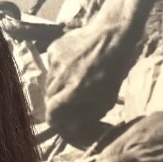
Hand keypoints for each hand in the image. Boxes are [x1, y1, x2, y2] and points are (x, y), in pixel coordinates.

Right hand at [44, 20, 138, 143]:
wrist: (113, 34)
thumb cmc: (114, 69)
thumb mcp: (106, 98)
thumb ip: (88, 115)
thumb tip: (72, 127)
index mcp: (75, 90)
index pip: (52, 111)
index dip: (54, 119)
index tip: (59, 121)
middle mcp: (61, 76)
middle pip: (48, 98)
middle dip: (56, 103)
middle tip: (67, 102)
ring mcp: (55, 61)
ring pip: (48, 82)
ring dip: (57, 87)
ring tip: (71, 82)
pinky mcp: (54, 49)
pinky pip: (50, 67)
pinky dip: (57, 71)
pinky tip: (71, 67)